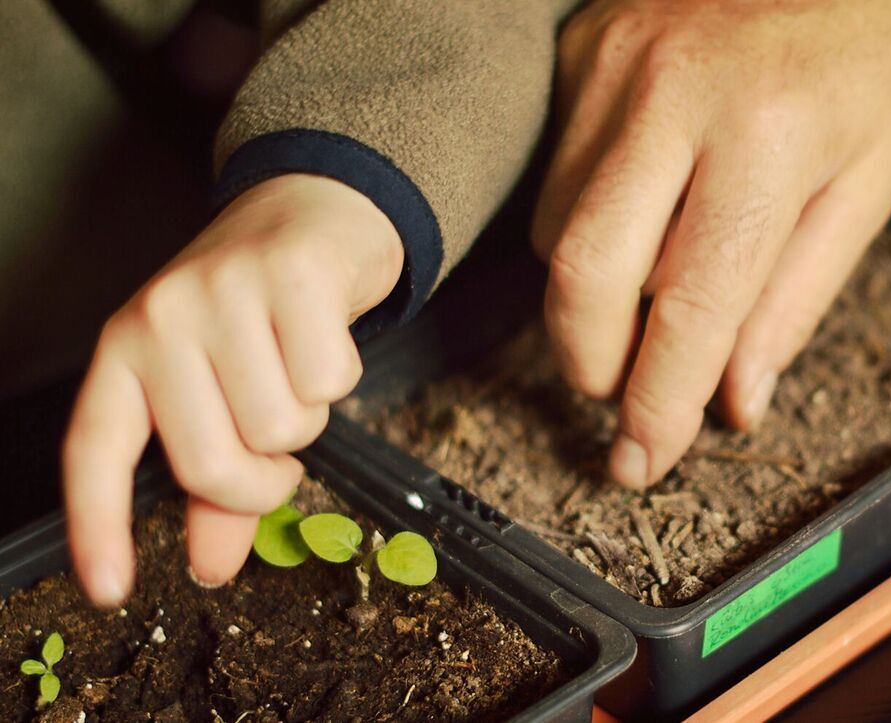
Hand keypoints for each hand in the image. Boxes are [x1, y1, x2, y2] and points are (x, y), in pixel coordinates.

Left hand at [63, 174, 402, 605]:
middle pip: (211, 461)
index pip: (94, 450)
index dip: (97, 525)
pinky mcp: (289, 274)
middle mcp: (160, 317)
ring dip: (309, 419)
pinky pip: (328, 380)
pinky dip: (342, 376)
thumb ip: (214, 482)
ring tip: (300, 372)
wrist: (310, 211)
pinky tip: (327, 338)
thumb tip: (215, 565)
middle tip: (281, 451)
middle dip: (264, 480)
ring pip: (280, 426)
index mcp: (126, 350)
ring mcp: (222, 291)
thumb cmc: (259, 316)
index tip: (110, 589)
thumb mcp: (217, 388)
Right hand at [533, 0, 890, 488]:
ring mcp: (612, 67)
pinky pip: (555, 176)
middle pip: (587, 274)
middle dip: (592, 362)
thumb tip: (733, 399)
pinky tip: (641, 207)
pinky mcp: (577, 54)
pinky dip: (588, 222)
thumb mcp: (866, 182)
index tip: (642, 459)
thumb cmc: (861, 56)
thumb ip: (794, 299)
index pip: (693, 304)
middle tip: (621, 393)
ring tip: (654, 282)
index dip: (660, 400)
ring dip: (594, 291)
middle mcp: (674, 96)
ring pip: (559, 232)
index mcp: (769, 135)